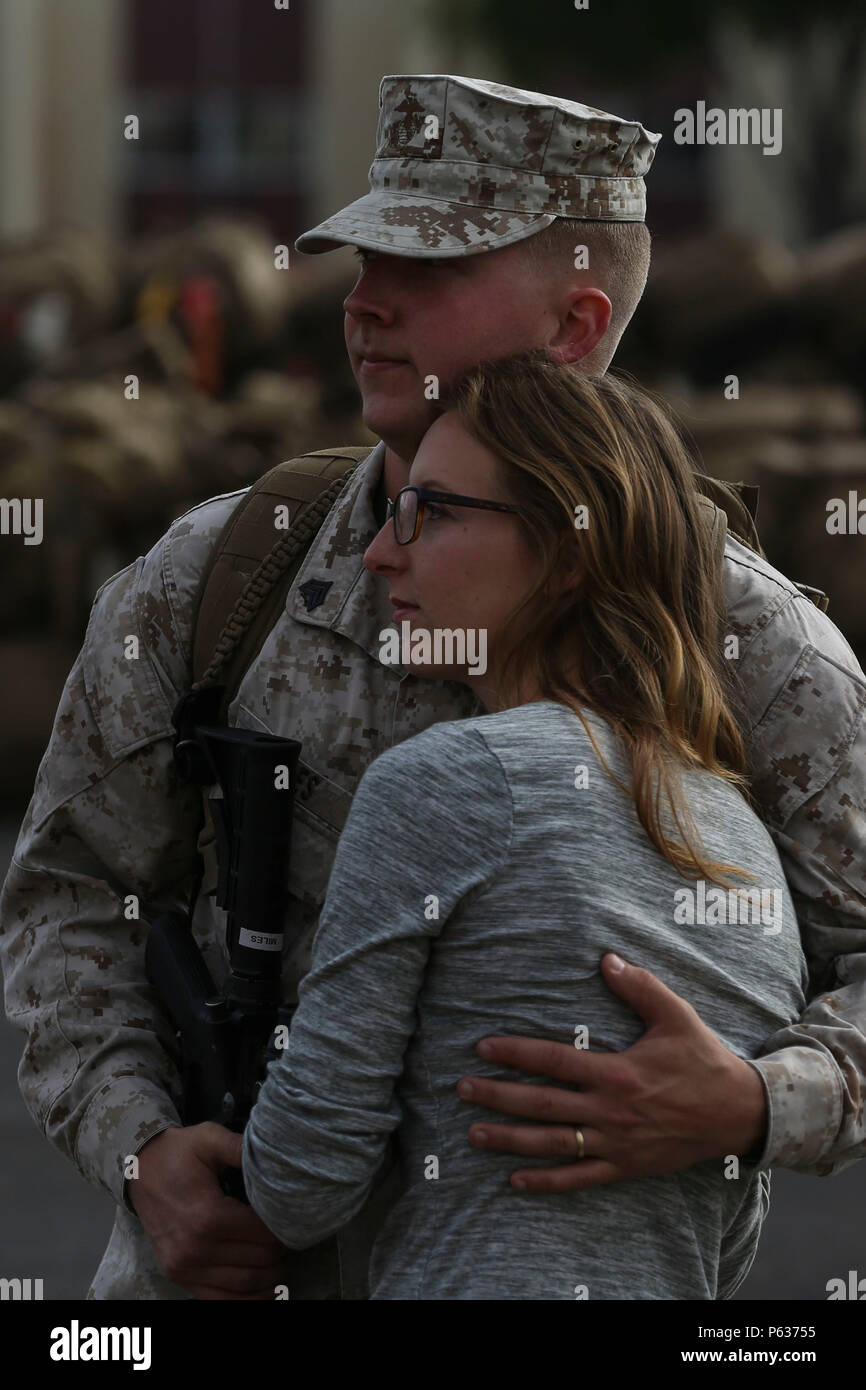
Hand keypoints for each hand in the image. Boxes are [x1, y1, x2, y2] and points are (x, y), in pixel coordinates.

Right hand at [129, 1123, 286, 1298]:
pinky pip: (218, 1300)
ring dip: (268, 1277)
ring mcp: (184, 1267)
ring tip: (279, 1261)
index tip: (292, 1219)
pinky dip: (246, 1300)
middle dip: (279, 1252)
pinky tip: (265, 1291)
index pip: (262, 1235)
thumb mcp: (209, 1138)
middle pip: (257, 1261)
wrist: (138, 1170)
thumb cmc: (178, 1153)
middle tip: (289, 1238)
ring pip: (243, 1285)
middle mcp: (195, 1248)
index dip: (283, 1229)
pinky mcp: (178, 1277)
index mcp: (208, 1216)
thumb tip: (274, 1153)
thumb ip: (241, 1147)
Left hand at [456, 953, 767, 1191]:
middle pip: (542, 1104)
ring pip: (552, 1144)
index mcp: (617, 1072)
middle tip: (461, 1089)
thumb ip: (640, 986)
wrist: (738, 1114)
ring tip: (473, 1135)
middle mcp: (610, 1110)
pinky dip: (546, 1182)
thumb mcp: (675, 1016)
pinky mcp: (625, 1167)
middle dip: (498, 1097)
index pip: (553, 1061)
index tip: (483, 1047)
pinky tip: (515, 1181)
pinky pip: (579, 1178)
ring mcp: (615, 1143)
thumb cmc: (703, 1061)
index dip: (515, 1054)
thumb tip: (606, 958)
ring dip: (510, 1140)